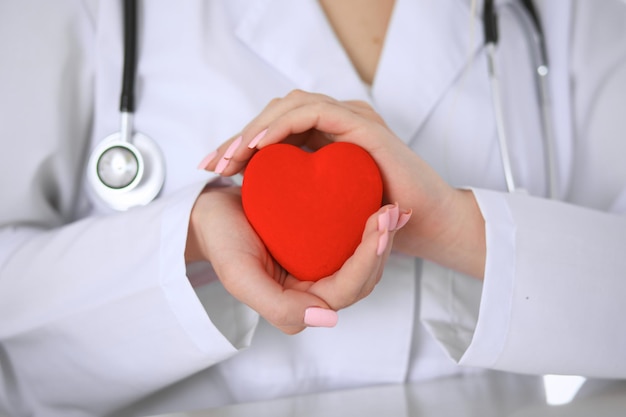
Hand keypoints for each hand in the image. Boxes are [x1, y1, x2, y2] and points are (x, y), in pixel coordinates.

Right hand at [186, 185, 409, 333]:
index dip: (368, 260)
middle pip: (363, 277)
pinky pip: (352, 241)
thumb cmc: (221, 242)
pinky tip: (381, 203)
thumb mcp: (241, 276)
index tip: (380, 226)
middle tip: (394, 211)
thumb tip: (328, 320)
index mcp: (300, 303)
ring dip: (381, 236)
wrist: (210, 215)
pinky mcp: (318, 246)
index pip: (346, 290)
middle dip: (382, 246)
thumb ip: (280, 308)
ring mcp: (318, 267)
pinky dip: (368, 226)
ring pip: (363, 260)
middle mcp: (314, 290)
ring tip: (394, 207)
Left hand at [199, 90, 485, 278]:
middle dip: (238, 137)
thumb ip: (305, 203)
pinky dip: (281, 125)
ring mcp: (350, 119)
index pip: (275, 129)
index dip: (240, 144)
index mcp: (326, 140)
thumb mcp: (329, 213)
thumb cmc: (380, 221)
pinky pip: (312, 112)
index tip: (212, 169)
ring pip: (288, 107)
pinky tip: (258, 148)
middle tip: (211, 163)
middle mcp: (336, 123)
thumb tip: (266, 206)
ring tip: (229, 158)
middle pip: (275, 115)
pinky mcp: (362, 124)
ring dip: (254, 129)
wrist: (427, 223)